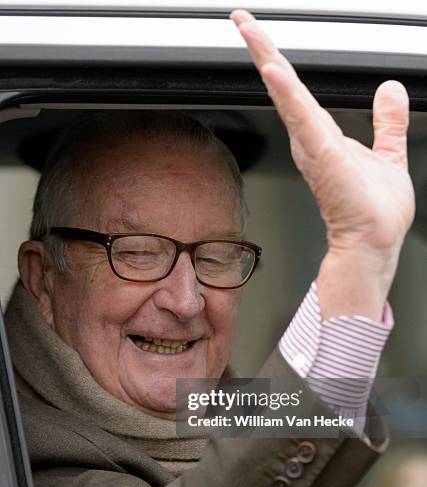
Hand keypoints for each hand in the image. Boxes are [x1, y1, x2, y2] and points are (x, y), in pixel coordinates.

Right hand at [231, 10, 414, 318]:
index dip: (280, 62)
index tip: (263, 37)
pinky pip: (303, 120)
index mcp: (324, 138)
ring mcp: (314, 148)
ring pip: (287, 96)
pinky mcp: (323, 157)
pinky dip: (288, 95)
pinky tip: (274, 71)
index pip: (298, 92)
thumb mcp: (388, 153)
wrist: (375, 241)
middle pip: (283, 87)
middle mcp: (312, 140)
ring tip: (247, 29)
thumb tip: (389, 89)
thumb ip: (387, 121)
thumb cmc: (374, 211)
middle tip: (240, 19)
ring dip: (267, 59)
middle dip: (261, 50)